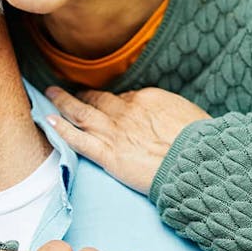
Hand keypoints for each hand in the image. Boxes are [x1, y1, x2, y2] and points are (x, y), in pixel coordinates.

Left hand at [46, 86, 210, 195]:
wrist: (198, 160)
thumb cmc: (202, 141)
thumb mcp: (189, 115)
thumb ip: (171, 113)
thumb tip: (168, 117)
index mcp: (147, 99)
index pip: (123, 98)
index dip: (112, 101)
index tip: (106, 102)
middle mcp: (126, 111)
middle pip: (98, 99)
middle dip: (82, 94)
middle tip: (68, 90)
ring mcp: (115, 132)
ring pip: (81, 113)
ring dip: (63, 102)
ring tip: (50, 94)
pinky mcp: (109, 155)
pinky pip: (79, 140)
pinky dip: (62, 130)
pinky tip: (49, 121)